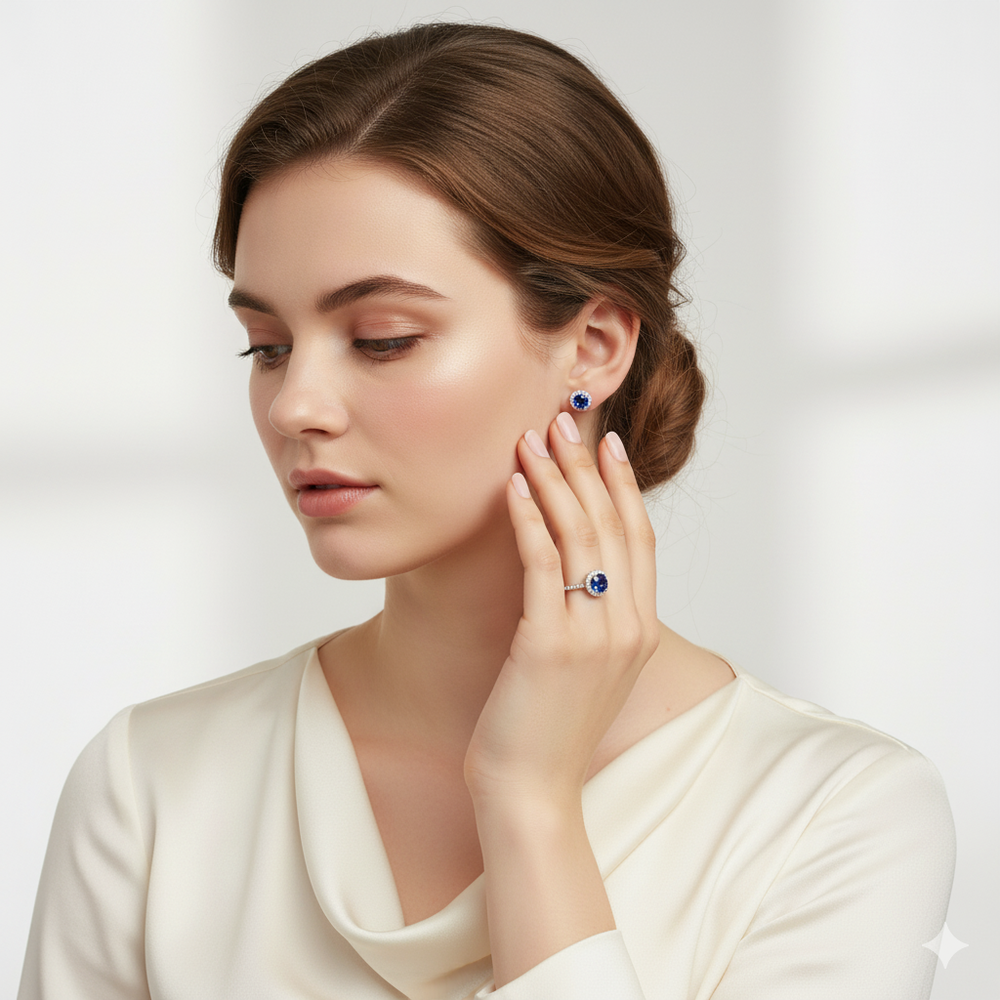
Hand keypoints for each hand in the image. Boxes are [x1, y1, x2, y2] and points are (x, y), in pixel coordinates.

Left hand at [463, 412, 660, 805]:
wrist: (532, 793)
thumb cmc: (549, 731)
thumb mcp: (587, 669)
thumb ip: (593, 619)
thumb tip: (573, 571)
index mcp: (641, 629)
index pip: (639, 539)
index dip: (624, 487)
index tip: (609, 444)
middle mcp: (627, 626)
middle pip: (613, 526)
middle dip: (589, 468)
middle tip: (567, 421)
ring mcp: (594, 635)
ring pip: (580, 536)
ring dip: (556, 481)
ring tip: (534, 438)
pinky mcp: (550, 643)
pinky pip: (541, 564)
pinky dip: (529, 518)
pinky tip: (514, 486)